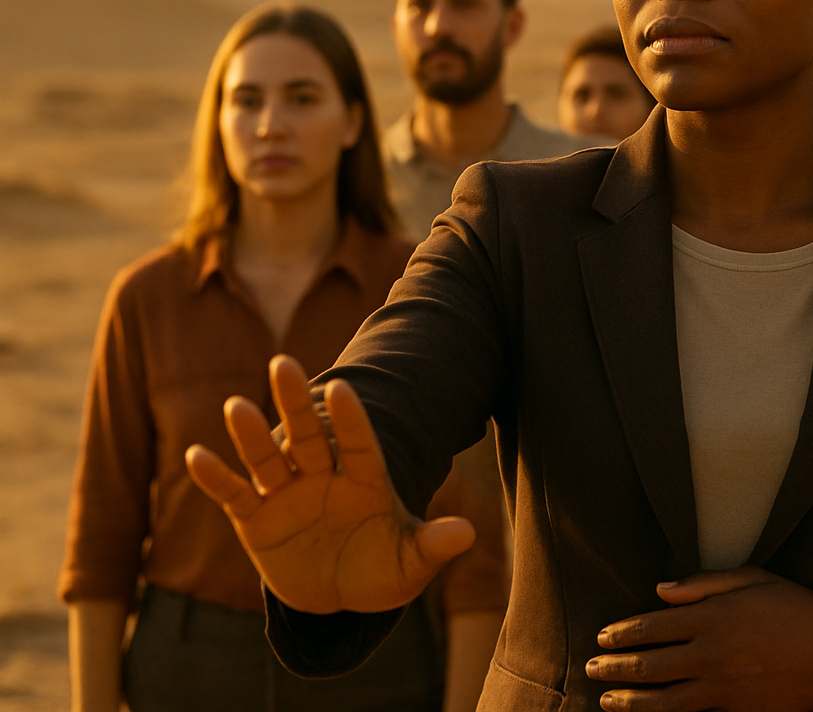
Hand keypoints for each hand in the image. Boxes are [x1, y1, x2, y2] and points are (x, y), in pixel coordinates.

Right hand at [185, 355, 474, 613]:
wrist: (340, 596)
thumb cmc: (381, 570)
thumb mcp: (411, 564)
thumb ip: (433, 545)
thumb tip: (468, 533)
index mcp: (365, 480)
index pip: (358, 443)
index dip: (350, 419)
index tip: (344, 387)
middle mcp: (324, 477)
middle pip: (309, 435)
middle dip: (296, 402)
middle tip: (283, 364)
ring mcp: (287, 495)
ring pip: (268, 458)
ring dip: (251, 434)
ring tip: (236, 405)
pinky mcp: (256, 520)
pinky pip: (236, 495)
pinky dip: (216, 478)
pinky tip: (196, 455)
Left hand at [586, 567, 812, 711]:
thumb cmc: (797, 606)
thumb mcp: (752, 578)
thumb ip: (703, 583)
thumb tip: (660, 589)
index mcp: (713, 616)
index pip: (653, 626)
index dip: (623, 633)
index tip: (603, 635)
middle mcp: (712, 654)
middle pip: (650, 666)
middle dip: (615, 668)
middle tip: (592, 668)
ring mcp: (725, 687)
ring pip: (664, 701)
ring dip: (630, 702)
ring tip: (607, 702)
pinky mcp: (739, 711)